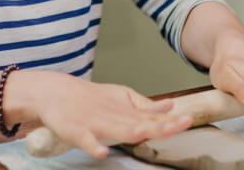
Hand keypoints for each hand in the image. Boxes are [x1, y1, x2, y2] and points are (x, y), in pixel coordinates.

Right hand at [19, 72, 192, 157]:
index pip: (152, 117)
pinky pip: (85, 140)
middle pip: (139, 123)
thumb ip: (145, 106)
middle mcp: (114, 116)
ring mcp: (95, 123)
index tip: (187, 120)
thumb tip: (170, 105)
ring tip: (143, 133)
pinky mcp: (75, 130)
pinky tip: (101, 152)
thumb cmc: (92, 99)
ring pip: (115, 130)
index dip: (169, 120)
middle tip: (178, 124)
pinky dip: (93, 146)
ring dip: (130, 131)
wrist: (56, 91)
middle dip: (158, 125)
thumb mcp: (121, 98)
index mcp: (126, 111)